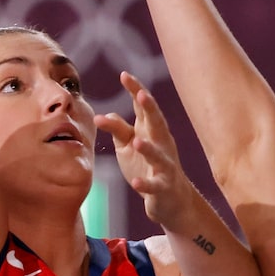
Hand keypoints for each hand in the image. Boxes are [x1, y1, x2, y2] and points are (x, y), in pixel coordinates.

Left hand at [94, 71, 194, 229]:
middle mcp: (161, 144)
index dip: (136, 90)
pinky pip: (154, 185)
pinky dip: (145, 184)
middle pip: (156, 123)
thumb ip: (119, 129)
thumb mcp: (129, 145)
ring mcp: (164, 166)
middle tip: (141, 94)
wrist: (170, 200)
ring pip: (158, 155)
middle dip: (150, 109)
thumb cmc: (147, 166)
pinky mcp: (162, 187)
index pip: (144, 107)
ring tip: (137, 141)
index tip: (125, 75)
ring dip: (148, 148)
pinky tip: (136, 181)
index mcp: (152, 131)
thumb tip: (104, 115)